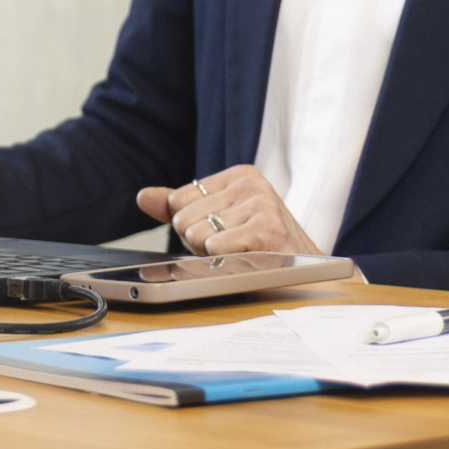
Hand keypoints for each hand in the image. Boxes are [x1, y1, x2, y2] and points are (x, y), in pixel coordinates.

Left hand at [135, 165, 354, 272]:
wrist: (306, 273)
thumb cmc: (260, 247)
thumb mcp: (219, 219)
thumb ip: (179, 205)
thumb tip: (143, 197)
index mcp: (239, 176)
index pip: (177, 200)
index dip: (191, 225)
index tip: (222, 232)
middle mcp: (251, 184)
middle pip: (183, 219)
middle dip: (200, 241)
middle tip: (234, 247)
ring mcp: (261, 204)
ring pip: (195, 235)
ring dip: (213, 253)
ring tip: (243, 253)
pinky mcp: (266, 229)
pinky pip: (214, 247)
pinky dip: (223, 260)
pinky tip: (247, 259)